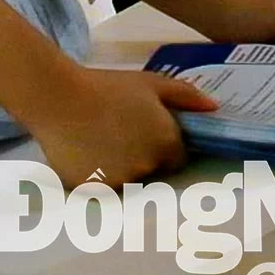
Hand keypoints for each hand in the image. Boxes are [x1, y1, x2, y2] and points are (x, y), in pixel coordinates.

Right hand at [27, 69, 217, 185]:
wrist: (60, 99)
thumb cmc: (110, 87)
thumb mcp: (153, 84)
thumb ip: (187, 97)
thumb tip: (214, 108)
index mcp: (167, 144)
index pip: (177, 159)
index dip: (166, 148)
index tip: (149, 136)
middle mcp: (148, 168)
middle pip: (153, 172)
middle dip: (143, 158)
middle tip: (121, 136)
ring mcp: (119, 182)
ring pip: (127, 182)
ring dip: (120, 169)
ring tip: (101, 143)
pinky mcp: (93, 191)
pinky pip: (103, 189)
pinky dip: (98, 178)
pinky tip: (86, 155)